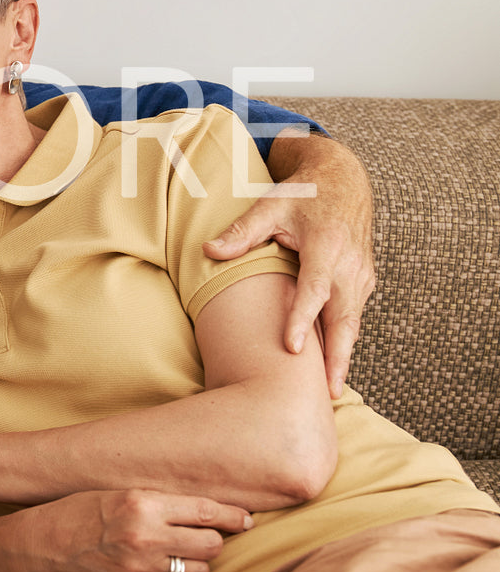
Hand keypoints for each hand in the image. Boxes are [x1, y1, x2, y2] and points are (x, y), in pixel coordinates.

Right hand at [11, 489, 250, 571]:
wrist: (44, 544)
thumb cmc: (81, 511)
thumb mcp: (120, 494)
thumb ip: (161, 502)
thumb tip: (207, 512)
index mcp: (142, 503)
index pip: (205, 511)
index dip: (232, 516)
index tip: (244, 519)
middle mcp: (145, 536)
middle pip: (211, 544)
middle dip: (214, 541)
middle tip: (207, 537)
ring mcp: (141, 568)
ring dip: (198, 565)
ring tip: (184, 556)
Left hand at [205, 133, 374, 396]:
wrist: (344, 180)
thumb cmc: (303, 194)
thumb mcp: (269, 205)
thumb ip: (241, 231)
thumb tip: (208, 252)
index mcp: (326, 246)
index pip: (314, 290)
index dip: (303, 320)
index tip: (291, 349)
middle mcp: (349, 265)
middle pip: (344, 318)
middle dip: (338, 356)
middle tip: (328, 392)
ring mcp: (361, 275)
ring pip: (353, 322)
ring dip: (344, 355)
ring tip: (332, 389)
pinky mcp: (364, 280)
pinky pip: (354, 315)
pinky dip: (346, 339)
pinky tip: (334, 364)